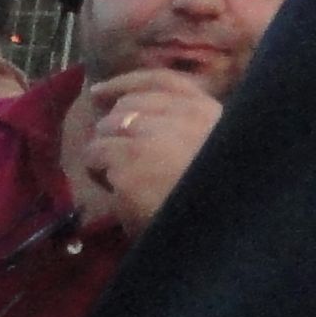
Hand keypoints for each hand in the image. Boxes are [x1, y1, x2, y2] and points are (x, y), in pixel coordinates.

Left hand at [77, 69, 226, 231]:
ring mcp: (153, 138)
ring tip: (121, 178)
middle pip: (127, 106)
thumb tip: (144, 119)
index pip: (163, 81)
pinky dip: (99, 173)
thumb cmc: (220, 202)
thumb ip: (191, 130)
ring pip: (106, 130)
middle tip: (121, 155)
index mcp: (209, 113)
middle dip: (117, 127)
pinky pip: (95, 157)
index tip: (102, 92)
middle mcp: (181, 116)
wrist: (218, 235)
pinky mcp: (128, 163)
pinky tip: (117, 192)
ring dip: (107, 152)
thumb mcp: (216, 153)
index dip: (128, 83)